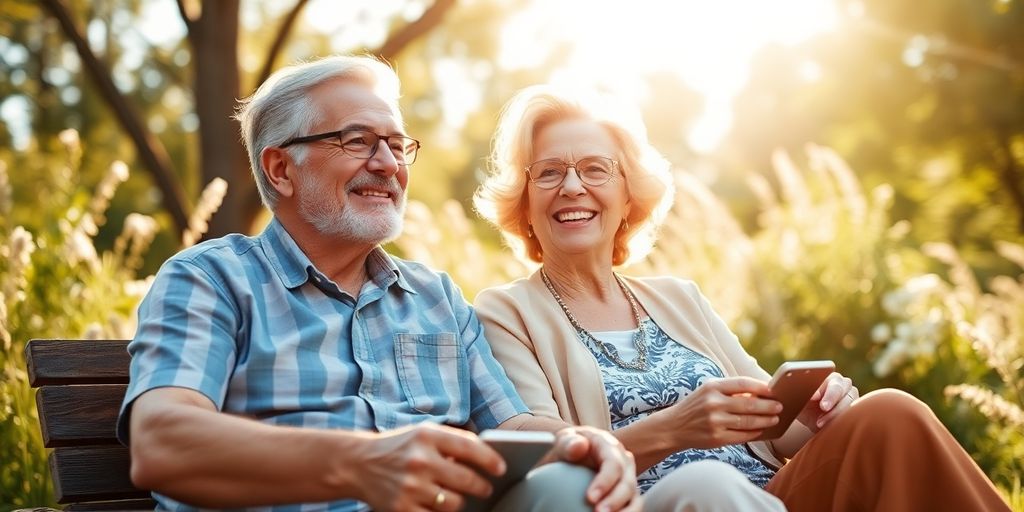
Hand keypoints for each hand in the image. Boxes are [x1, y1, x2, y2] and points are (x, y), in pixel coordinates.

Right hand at [353, 423, 503, 511]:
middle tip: (487, 489)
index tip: (501, 468)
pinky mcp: (402, 508)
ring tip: (461, 498)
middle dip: (482, 487)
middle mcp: (420, 460)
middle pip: (466, 479)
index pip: (470, 447)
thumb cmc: (398, 447)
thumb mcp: (422, 434)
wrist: (357, 463)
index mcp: (427, 436)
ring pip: (454, 503)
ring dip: (461, 502)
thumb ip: (451, 442)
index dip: (490, 459)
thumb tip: (487, 457)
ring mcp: (411, 487)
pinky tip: (441, 507)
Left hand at [552, 426, 641, 511]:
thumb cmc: (568, 449)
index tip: (590, 498)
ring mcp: (628, 479)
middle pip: (627, 484)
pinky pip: (631, 508)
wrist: (571, 456)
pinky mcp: (627, 495)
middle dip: (615, 501)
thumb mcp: (564, 442)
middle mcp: (624, 462)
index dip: (605, 482)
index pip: (613, 464)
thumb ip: (568, 444)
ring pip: (634, 499)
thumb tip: (579, 446)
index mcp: (610, 446)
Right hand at [663, 377, 782, 449]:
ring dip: (765, 421)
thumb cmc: (695, 406)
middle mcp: (713, 403)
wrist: (673, 427)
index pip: (743, 383)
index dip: (761, 387)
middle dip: (768, 406)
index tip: (773, 390)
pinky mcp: (716, 438)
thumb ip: (730, 390)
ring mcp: (715, 421)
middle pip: (750, 404)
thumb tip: (760, 393)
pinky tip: (761, 431)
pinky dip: (754, 433)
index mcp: (712, 387)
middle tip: (780, 406)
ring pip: (748, 421)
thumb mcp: (707, 391)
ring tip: (774, 419)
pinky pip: (742, 436)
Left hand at [797, 372, 857, 431]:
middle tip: (823, 407)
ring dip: (834, 413)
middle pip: (839, 388)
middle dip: (830, 398)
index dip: (820, 387)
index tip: (813, 397)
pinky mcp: (856, 409)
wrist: (814, 420)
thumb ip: (794, 393)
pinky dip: (840, 421)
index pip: (824, 379)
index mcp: (826, 376)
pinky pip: (852, 415)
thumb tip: (791, 391)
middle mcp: (841, 383)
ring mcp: (851, 395)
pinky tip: (831, 427)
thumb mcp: (796, 400)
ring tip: (820, 423)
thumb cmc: (803, 406)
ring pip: (847, 402)